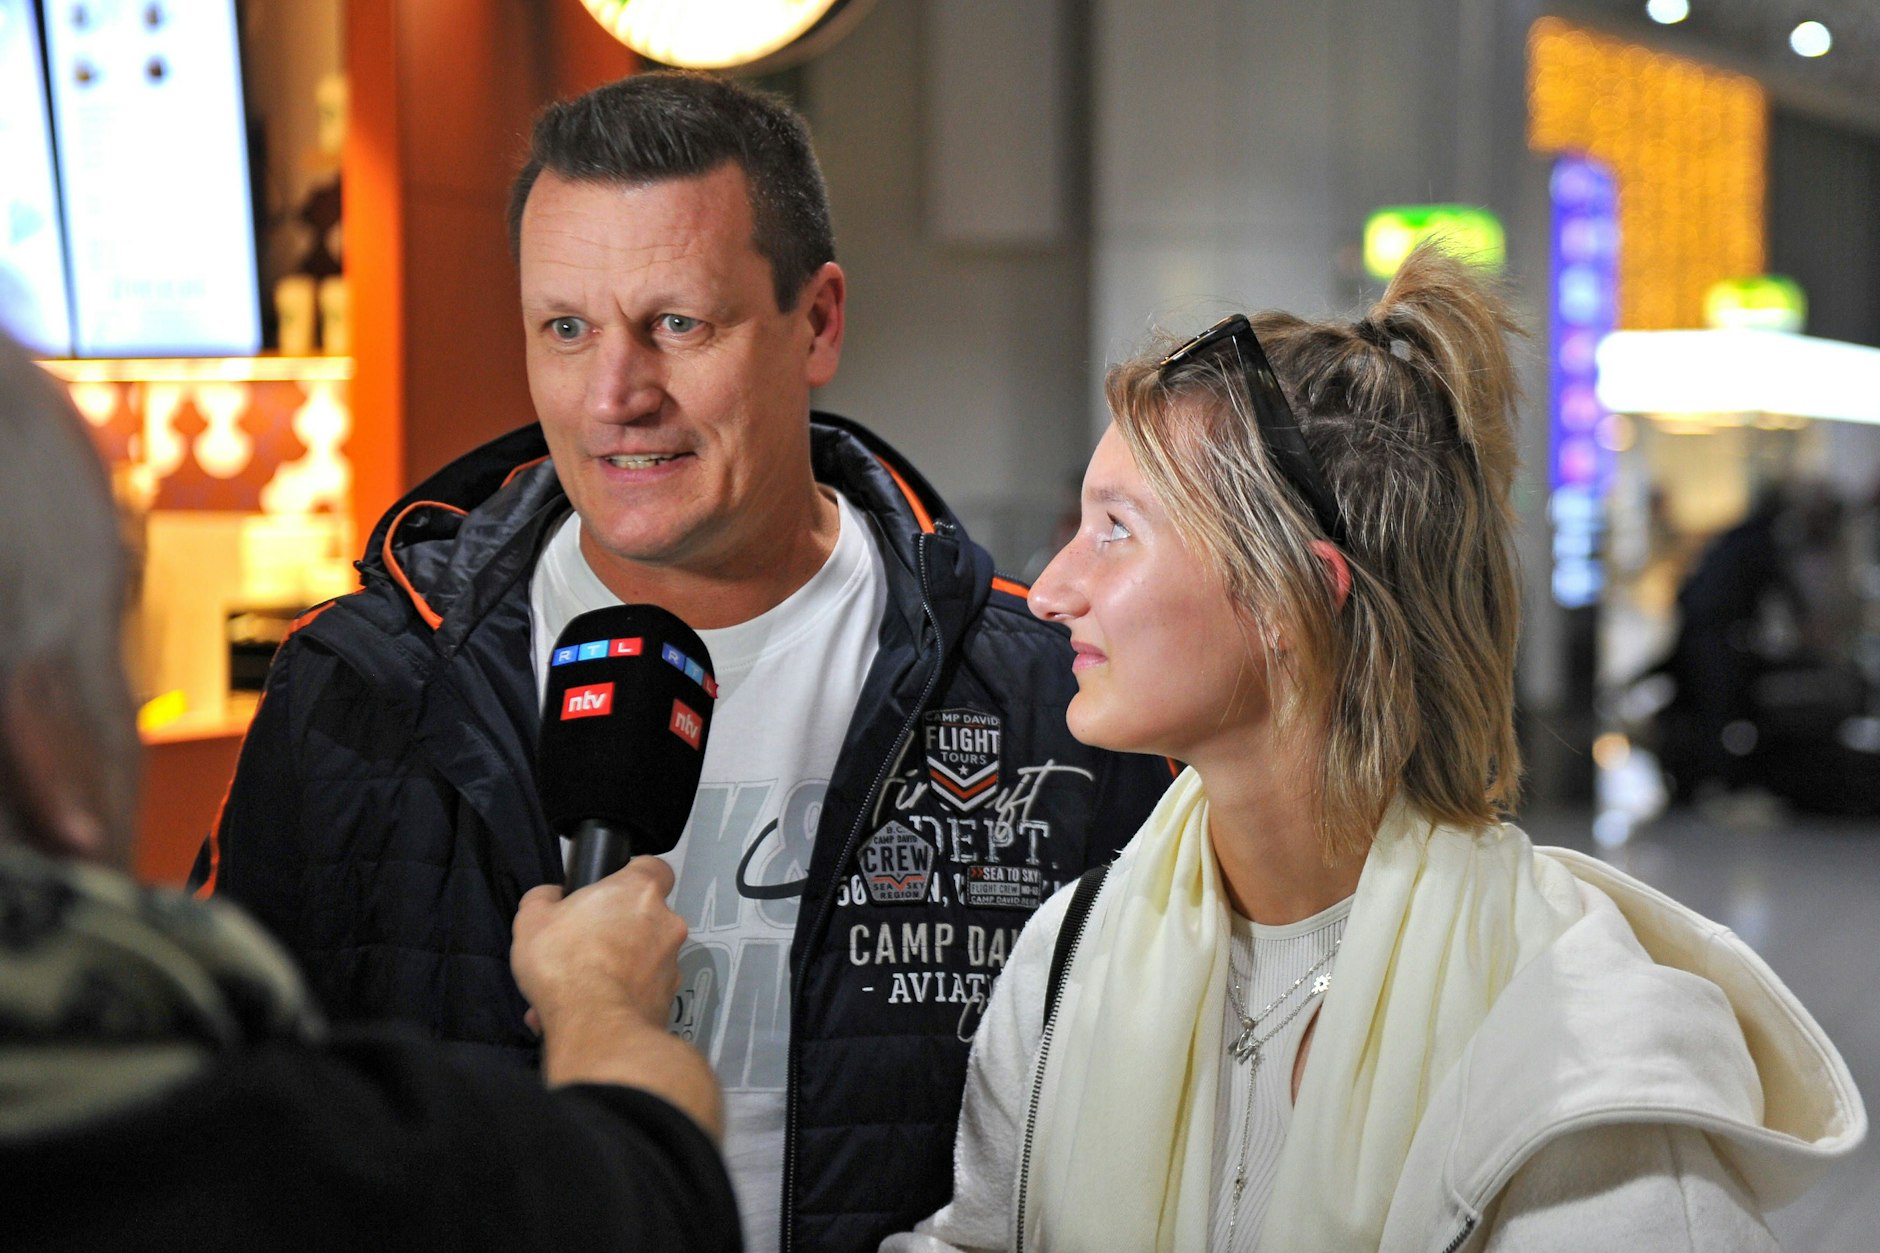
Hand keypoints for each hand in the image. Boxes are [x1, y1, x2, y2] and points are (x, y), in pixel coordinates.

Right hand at [510, 858, 721, 1137]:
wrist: (595, 1026)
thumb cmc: (567, 962)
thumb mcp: (532, 919)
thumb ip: (544, 898)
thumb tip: (551, 896)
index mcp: (640, 892)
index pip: (654, 868)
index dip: (632, 878)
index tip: (610, 893)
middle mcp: (666, 924)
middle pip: (644, 919)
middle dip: (615, 933)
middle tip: (580, 950)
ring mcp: (672, 965)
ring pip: (641, 960)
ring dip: (612, 971)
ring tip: (572, 991)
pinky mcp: (668, 1001)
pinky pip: (639, 993)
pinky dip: (616, 1000)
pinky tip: (582, 1013)